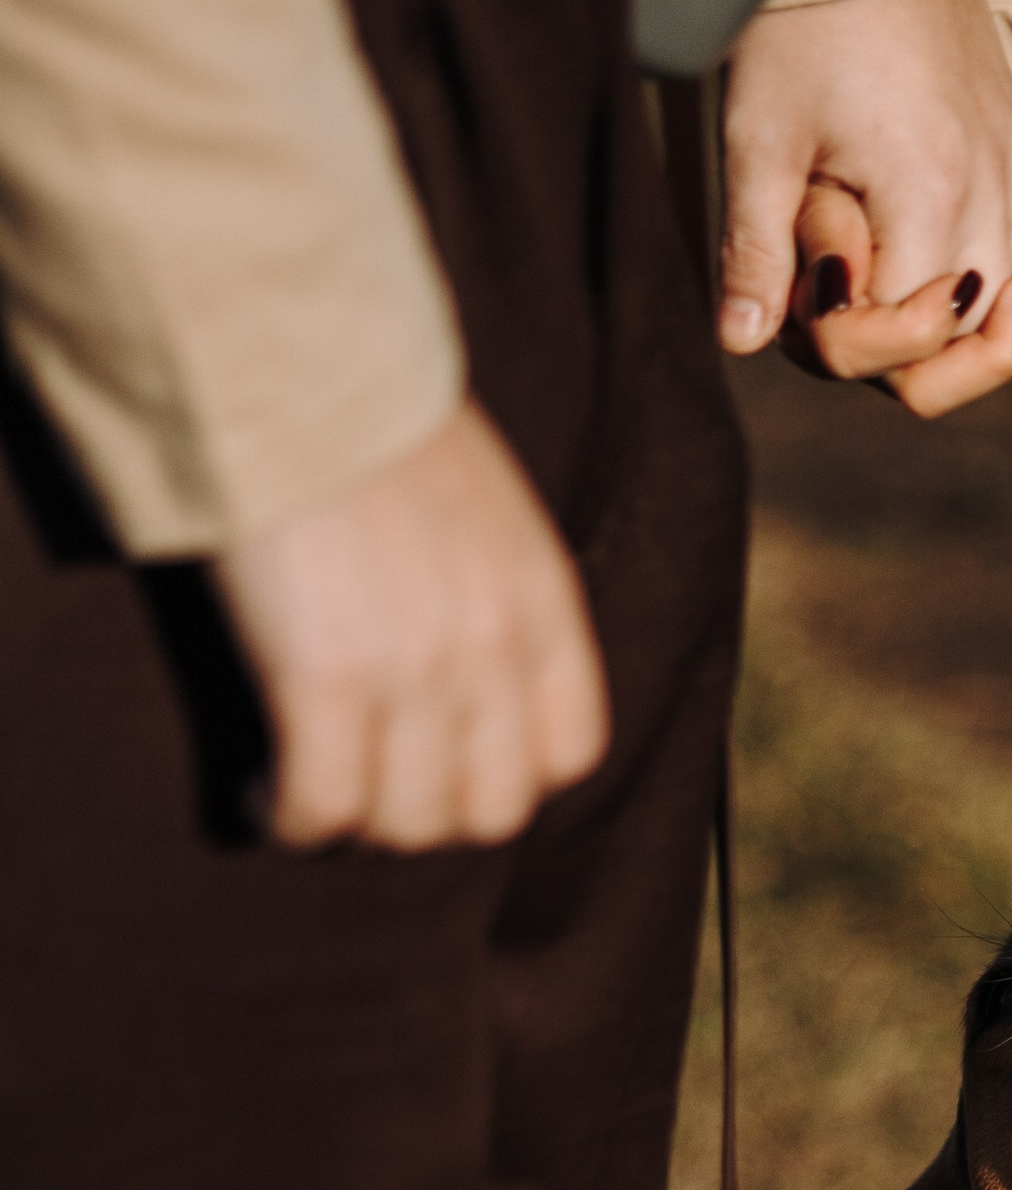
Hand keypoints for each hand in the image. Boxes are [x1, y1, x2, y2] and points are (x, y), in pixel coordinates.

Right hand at [213, 401, 606, 848]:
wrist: (288, 363)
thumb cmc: (368, 426)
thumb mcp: (487, 507)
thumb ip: (498, 595)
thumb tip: (467, 684)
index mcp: (542, 600)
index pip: (570, 754)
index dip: (507, 779)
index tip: (446, 765)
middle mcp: (494, 645)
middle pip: (491, 812)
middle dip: (428, 818)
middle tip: (368, 788)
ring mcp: (416, 668)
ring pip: (409, 825)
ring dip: (356, 825)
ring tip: (310, 789)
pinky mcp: (326, 678)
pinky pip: (322, 805)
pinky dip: (291, 818)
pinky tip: (263, 792)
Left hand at [718, 0, 1011, 414]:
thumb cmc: (804, 18)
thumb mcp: (762, 136)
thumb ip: (758, 247)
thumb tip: (742, 342)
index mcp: (929, 196)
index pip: (910, 339)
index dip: (849, 344)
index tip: (804, 293)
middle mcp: (991, 193)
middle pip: (982, 343)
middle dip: (911, 355)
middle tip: (847, 319)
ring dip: (970, 327)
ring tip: (917, 317)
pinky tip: (978, 265)